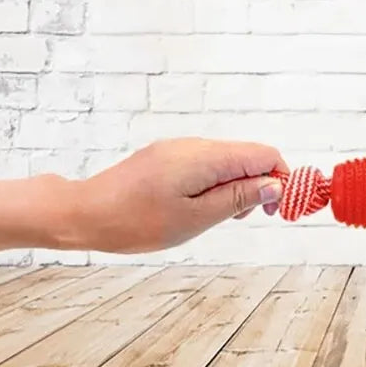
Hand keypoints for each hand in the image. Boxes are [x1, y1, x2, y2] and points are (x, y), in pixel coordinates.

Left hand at [72, 138, 287, 253]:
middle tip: (246, 218)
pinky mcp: (167, 156)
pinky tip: (201, 207)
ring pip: (227, 160)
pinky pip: (206, 163)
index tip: (277, 210)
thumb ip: (239, 198)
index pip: (264, 154)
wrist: (84, 214)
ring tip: (220, 217)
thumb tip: (276, 184)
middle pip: (248, 154)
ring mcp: (179, 148)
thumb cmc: (138, 221)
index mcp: (207, 156)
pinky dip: (216, 182)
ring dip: (237, 185)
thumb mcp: (196, 217)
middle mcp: (195, 144)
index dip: (281, 179)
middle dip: (259, 184)